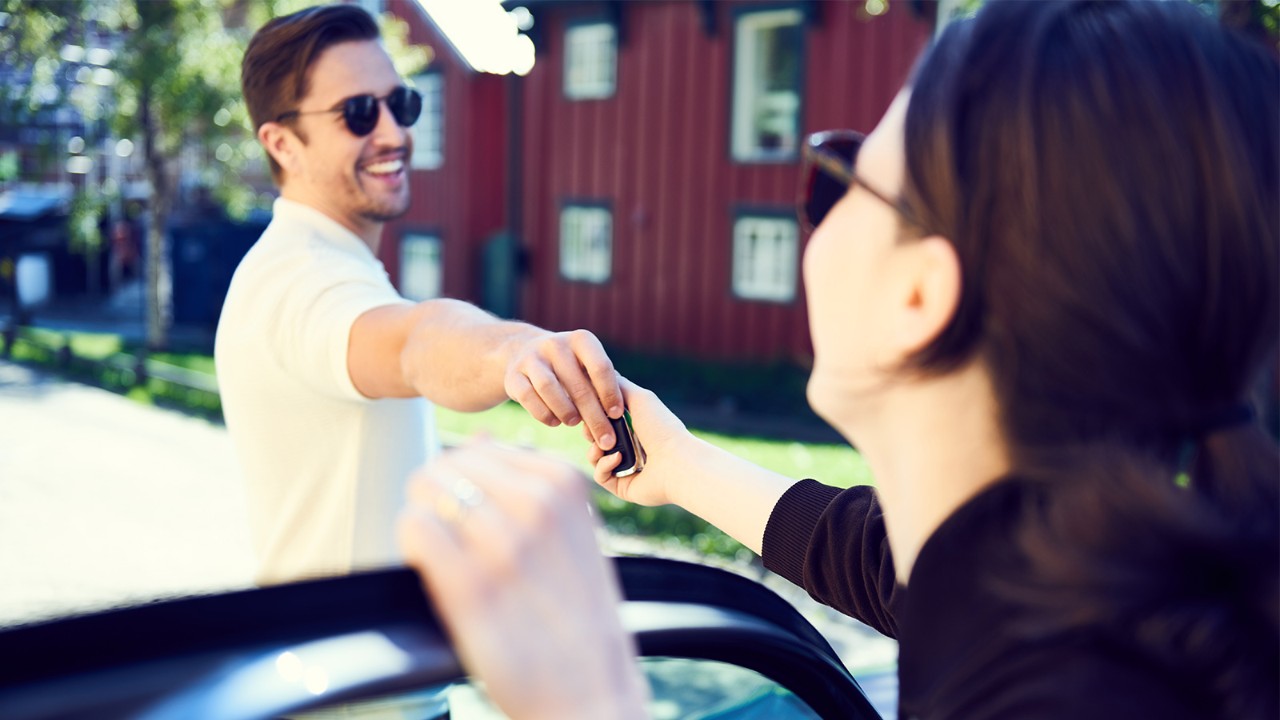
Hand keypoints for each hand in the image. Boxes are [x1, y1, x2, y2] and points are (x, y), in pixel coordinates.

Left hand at [398, 442, 648, 719]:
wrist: (590, 690)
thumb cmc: (575, 613)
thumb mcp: (571, 533)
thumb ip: (529, 484)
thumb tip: (480, 439)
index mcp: (563, 484)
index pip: (481, 450)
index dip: (465, 484)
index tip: (477, 522)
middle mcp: (535, 504)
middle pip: (449, 463)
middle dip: (437, 494)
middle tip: (450, 539)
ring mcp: (502, 542)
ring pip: (426, 487)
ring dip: (424, 517)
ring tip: (444, 555)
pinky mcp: (469, 583)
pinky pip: (414, 527)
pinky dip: (413, 543)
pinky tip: (433, 569)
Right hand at [504, 329, 623, 450]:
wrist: (524, 352)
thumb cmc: (569, 367)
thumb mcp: (586, 368)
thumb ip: (602, 387)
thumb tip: (616, 419)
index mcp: (581, 340)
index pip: (600, 367)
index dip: (610, 394)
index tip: (616, 415)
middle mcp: (556, 344)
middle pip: (578, 385)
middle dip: (594, 417)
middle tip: (604, 439)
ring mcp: (531, 358)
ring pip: (550, 389)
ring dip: (567, 412)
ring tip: (574, 423)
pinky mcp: (513, 374)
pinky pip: (528, 398)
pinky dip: (544, 414)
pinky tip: (555, 422)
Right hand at [588, 379, 694, 506]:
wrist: (676, 462)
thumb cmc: (661, 427)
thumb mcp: (639, 398)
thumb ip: (618, 386)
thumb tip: (600, 373)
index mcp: (633, 427)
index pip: (602, 419)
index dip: (592, 414)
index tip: (587, 410)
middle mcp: (629, 447)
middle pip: (594, 438)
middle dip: (590, 432)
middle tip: (591, 430)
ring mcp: (624, 468)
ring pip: (594, 458)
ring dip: (595, 450)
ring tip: (606, 446)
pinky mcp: (622, 486)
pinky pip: (600, 476)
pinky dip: (604, 465)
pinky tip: (618, 458)